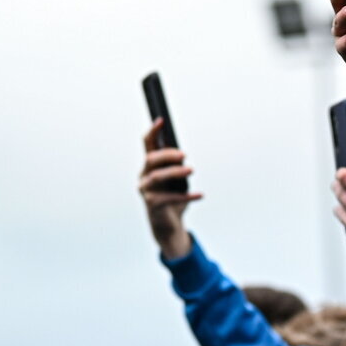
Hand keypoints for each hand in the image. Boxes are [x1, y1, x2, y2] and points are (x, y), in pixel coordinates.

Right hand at [138, 119, 200, 258]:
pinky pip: (168, 198)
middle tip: (184, 155)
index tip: (161, 120)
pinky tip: (201, 195)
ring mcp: (146, 191)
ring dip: (175, 172)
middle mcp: (144, 176)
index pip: (147, 145)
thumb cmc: (173, 198)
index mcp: (150, 166)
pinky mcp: (152, 205)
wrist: (168, 225)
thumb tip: (182, 156)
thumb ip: (177, 167)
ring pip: (157, 177)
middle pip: (151, 159)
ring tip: (191, 170)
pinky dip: (186, 196)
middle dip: (167, 154)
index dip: (152, 132)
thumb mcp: (178, 180)